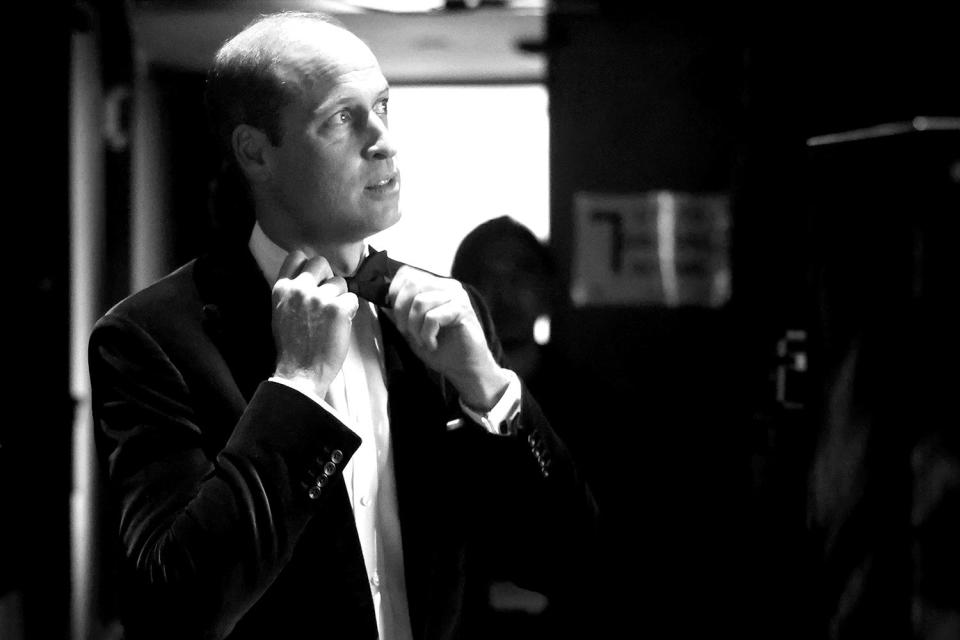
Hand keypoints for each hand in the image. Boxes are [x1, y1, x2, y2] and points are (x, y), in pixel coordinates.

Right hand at [271, 250, 358, 398]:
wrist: (301, 373)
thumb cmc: (292, 347)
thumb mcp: (280, 312)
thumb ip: (292, 292)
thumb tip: (309, 276)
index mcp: (282, 289)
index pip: (297, 256)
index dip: (308, 267)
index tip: (314, 280)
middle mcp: (299, 288)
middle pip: (321, 262)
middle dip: (327, 278)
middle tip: (327, 298)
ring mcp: (319, 298)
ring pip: (340, 282)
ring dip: (340, 297)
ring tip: (331, 317)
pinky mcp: (338, 309)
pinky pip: (353, 299)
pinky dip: (350, 311)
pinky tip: (340, 325)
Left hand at [386, 266, 510, 410]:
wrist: (465, 368)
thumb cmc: (441, 349)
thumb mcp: (412, 329)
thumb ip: (399, 313)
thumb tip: (380, 301)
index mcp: (436, 286)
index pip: (407, 273)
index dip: (394, 293)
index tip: (396, 317)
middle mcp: (448, 286)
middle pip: (412, 285)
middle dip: (401, 312)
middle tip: (408, 333)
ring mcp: (457, 296)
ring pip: (420, 302)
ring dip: (414, 327)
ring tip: (422, 341)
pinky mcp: (463, 310)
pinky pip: (433, 317)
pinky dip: (427, 335)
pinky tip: (432, 344)